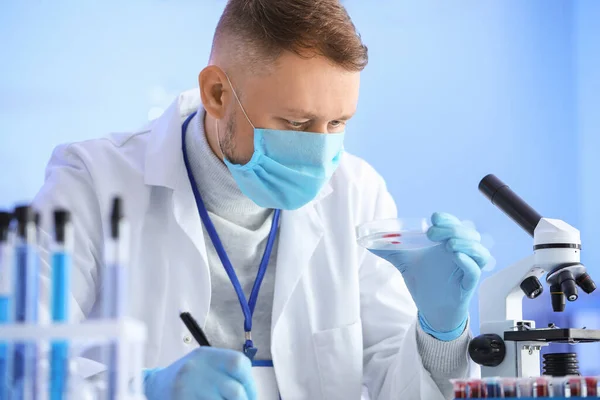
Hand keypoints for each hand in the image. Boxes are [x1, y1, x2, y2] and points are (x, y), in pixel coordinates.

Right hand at [143, 347, 256, 399]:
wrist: (155, 386)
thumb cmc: (188, 377)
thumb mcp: (205, 365)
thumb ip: (227, 372)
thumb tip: (251, 393)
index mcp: (206, 355)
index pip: (238, 363)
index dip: (250, 383)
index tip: (252, 396)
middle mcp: (196, 368)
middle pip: (234, 390)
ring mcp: (187, 387)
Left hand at [373, 212, 489, 340]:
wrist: (430, 310)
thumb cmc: (425, 282)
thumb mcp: (405, 263)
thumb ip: (390, 250)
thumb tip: (367, 241)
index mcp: (447, 243)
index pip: (455, 225)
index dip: (447, 219)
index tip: (433, 218)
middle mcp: (460, 253)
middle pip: (468, 233)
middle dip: (452, 229)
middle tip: (432, 233)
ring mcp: (466, 268)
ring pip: (478, 250)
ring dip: (464, 242)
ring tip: (448, 244)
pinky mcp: (468, 284)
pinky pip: (474, 270)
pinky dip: (467, 261)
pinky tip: (455, 256)